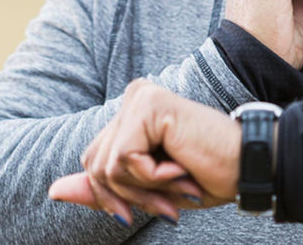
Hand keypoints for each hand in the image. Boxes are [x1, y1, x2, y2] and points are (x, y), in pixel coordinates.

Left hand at [48, 80, 240, 225]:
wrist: (250, 167)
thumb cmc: (207, 176)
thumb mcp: (146, 189)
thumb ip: (103, 187)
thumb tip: (52, 191)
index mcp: (131, 112)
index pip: (93, 161)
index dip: (116, 196)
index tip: (158, 206)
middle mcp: (133, 96)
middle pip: (94, 164)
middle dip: (129, 197)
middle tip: (171, 204)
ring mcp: (139, 97)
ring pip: (107, 166)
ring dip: (144, 191)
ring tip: (179, 185)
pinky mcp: (148, 105)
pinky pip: (124, 160)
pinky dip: (151, 178)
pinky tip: (180, 168)